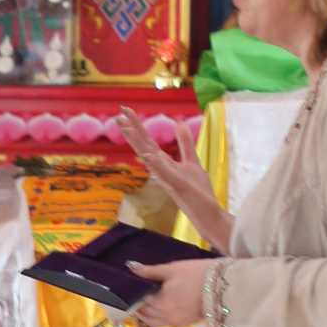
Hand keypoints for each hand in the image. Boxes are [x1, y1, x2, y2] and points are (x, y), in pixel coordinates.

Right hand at [118, 107, 230, 254]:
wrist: (207, 214)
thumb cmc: (197, 191)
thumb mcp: (192, 162)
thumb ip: (185, 144)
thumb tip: (179, 123)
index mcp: (164, 164)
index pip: (148, 142)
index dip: (137, 127)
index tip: (126, 111)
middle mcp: (161, 171)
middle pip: (145, 147)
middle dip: (133, 131)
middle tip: (120, 114)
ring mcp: (168, 179)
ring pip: (150, 159)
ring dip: (139, 145)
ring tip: (128, 130)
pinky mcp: (179, 187)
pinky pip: (166, 175)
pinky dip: (158, 165)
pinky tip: (151, 154)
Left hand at [128, 258, 210, 326]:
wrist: (223, 287)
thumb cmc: (197, 274)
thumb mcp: (172, 269)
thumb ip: (150, 271)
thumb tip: (131, 267)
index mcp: (160, 302)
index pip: (139, 299)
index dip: (132, 293)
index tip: (127, 287)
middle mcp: (165, 316)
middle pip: (144, 312)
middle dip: (137, 304)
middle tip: (132, 295)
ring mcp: (174, 322)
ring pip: (152, 321)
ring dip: (145, 314)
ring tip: (141, 303)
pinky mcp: (183, 324)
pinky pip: (163, 323)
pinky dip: (156, 318)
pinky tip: (156, 309)